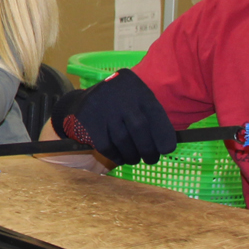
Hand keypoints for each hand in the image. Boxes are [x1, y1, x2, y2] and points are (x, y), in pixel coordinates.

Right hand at [50, 68, 174, 163]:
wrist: (81, 102)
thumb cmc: (118, 107)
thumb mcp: (135, 102)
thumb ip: (150, 119)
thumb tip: (166, 145)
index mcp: (136, 89)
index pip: (155, 113)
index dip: (163, 134)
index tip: (167, 150)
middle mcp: (119, 96)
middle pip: (139, 128)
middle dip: (148, 149)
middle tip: (151, 159)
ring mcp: (101, 108)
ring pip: (122, 140)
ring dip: (132, 155)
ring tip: (134, 159)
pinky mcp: (87, 122)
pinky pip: (106, 146)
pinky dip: (116, 156)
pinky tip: (120, 158)